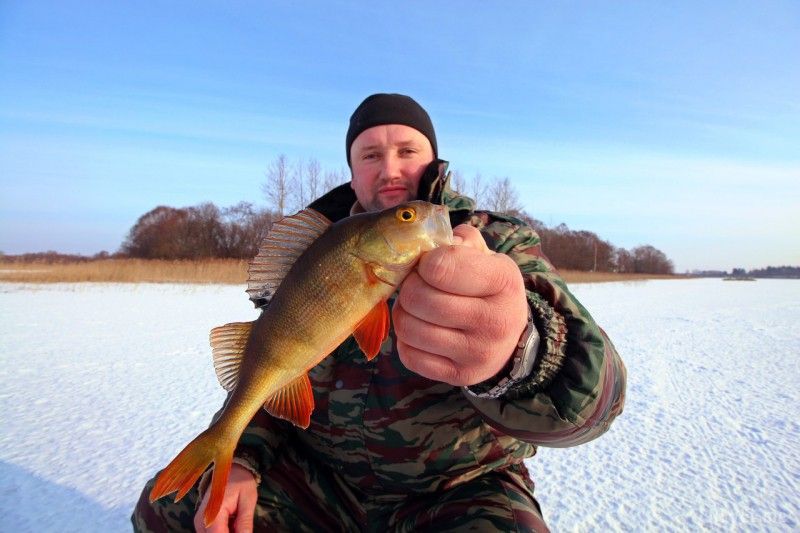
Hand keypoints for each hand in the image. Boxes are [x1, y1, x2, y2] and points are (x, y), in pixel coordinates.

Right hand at [194, 464, 257, 532]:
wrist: (231, 469)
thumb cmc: (241, 481)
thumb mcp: (248, 500)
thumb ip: (245, 522)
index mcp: (213, 513)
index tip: (243, 531)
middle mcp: (202, 520)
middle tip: (242, 526)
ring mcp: (200, 522)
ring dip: (227, 532)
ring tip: (238, 523)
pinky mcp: (202, 523)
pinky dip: (223, 531)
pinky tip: (234, 524)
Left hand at [393, 224, 528, 385]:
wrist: (511, 338)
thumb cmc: (489, 289)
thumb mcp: (486, 257)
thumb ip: (460, 240)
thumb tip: (430, 239)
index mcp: (503, 280)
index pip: (440, 266)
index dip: (424, 262)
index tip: (429, 265)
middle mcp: (495, 320)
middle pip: (419, 298)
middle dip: (409, 287)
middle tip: (417, 286)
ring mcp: (478, 353)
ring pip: (409, 328)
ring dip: (404, 313)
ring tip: (417, 308)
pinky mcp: (460, 376)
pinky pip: (409, 356)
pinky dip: (406, 341)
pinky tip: (421, 331)